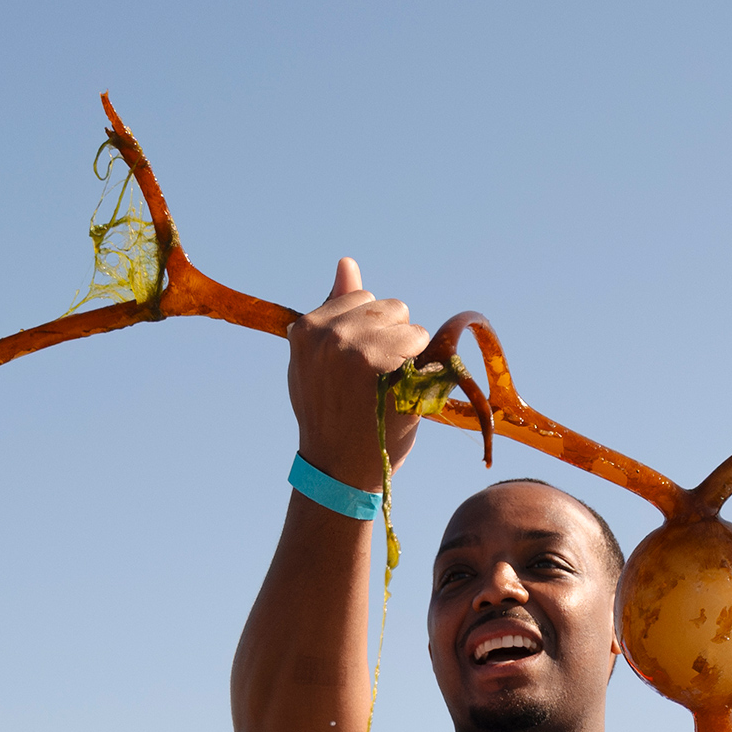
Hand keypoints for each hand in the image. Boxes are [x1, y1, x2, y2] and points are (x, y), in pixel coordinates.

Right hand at [288, 258, 426, 494]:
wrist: (338, 469)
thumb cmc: (329, 413)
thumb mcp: (314, 359)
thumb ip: (331, 309)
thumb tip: (347, 262)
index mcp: (308, 329)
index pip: (358, 300)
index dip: (366, 330)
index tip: (355, 365)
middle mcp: (334, 335)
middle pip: (388, 308)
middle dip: (390, 336)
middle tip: (374, 379)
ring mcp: (364, 352)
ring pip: (409, 325)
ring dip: (409, 351)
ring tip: (388, 386)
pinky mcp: (394, 371)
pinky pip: (423, 346)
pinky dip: (423, 367)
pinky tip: (404, 391)